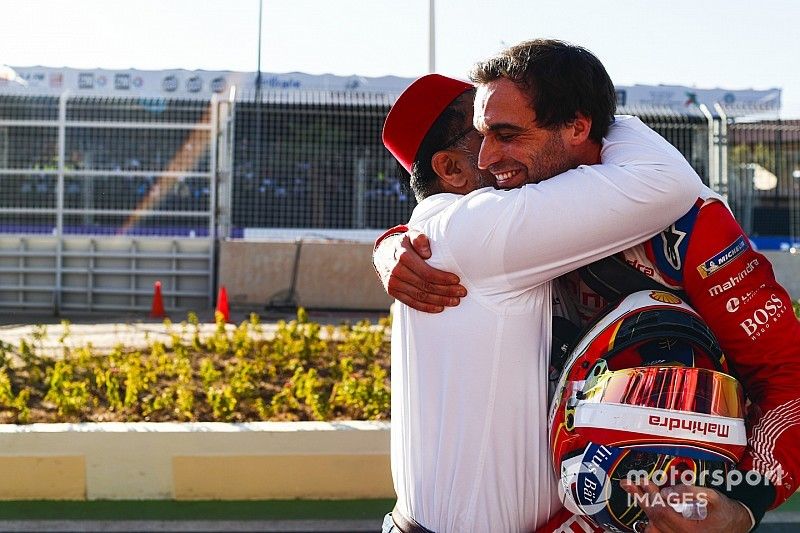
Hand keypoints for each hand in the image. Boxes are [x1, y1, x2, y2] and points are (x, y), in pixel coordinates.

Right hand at [373, 230, 465, 312]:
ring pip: (420, 296)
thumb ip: (420, 239)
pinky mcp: (392, 291)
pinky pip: (411, 303)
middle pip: (425, 285)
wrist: (385, 253)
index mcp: (403, 255)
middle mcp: (396, 270)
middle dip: (446, 290)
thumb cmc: (406, 244)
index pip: (426, 271)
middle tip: (462, 292)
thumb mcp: (412, 235)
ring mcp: (393, 282)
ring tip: (455, 301)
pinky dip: (426, 307)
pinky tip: (440, 308)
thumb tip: (427, 252)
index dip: (442, 278)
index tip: (457, 280)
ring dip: (439, 300)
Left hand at [620, 481, 752, 532]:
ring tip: (633, 491)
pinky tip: (646, 506)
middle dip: (641, 498)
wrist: (738, 524)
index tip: (644, 481)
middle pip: (653, 518)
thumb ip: (690, 493)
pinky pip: (657, 531)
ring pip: (652, 526)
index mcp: (688, 528)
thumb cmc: (727, 512)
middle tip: (629, 483)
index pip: (661, 511)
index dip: (651, 495)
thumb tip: (667, 492)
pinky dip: (649, 520)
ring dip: (642, 507)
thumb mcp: (713, 498)